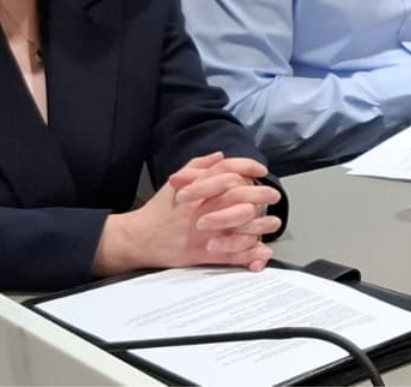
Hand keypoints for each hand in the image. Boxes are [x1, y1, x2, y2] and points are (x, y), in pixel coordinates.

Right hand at [93, 153, 281, 275]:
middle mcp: (201, 208)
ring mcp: (203, 231)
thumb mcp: (175, 183)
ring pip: (240, 226)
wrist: (137, 239)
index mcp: (195, 189)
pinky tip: (261, 250)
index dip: (247, 168)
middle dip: (262, 195)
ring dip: (262, 224)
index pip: (226, 171)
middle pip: (240, 196)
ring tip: (273, 222)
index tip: (261, 171)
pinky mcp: (201, 253)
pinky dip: (249, 253)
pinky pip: (231, 253)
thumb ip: (198, 166)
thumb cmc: (158, 211)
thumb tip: (221, 156)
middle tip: (273, 195)